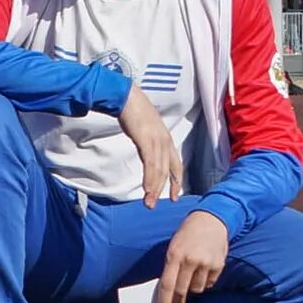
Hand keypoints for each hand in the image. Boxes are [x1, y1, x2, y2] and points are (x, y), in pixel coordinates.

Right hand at [117, 83, 181, 205]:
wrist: (126, 98)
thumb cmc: (133, 112)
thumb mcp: (145, 129)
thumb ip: (147, 141)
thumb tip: (145, 151)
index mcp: (166, 140)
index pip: (176, 166)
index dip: (176, 182)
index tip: (174, 196)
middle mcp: (165, 142)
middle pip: (168, 172)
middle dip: (163, 190)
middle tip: (154, 205)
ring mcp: (157, 141)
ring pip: (159, 171)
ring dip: (154, 189)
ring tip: (148, 202)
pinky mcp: (147, 140)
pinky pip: (151, 164)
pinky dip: (150, 179)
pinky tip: (147, 189)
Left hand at [155, 209, 229, 302]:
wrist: (211, 220)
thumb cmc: (188, 233)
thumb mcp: (173, 246)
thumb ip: (171, 266)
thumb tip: (168, 290)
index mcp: (174, 255)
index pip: (167, 285)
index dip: (164, 302)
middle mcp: (190, 260)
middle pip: (181, 290)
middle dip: (178, 301)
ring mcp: (205, 263)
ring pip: (197, 289)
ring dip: (192, 288)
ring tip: (192, 276)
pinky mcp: (218, 265)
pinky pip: (209, 283)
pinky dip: (205, 281)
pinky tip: (203, 270)